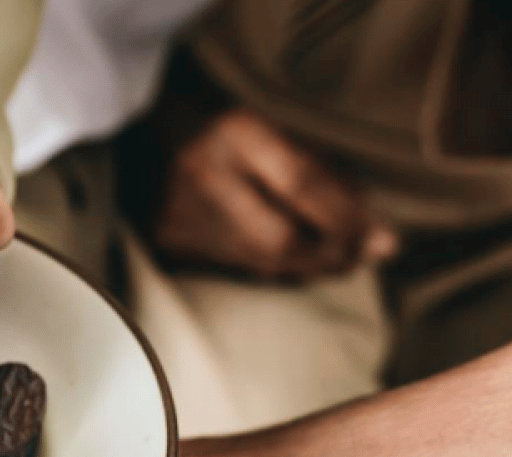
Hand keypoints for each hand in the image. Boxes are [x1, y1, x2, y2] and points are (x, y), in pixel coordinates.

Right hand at [151, 108, 397, 280]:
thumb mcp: (270, 121)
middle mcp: (202, 176)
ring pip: (259, 261)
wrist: (140, 129)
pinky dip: (271, 266)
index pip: (301, 183)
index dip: (347, 218)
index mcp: (233, 131)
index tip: (386, 239)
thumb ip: (314, 163)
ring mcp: (178, 214)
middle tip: (367, 255)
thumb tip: (369, 220)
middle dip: (331, 253)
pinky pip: (234, 265)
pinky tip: (294, 260)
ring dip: (308, 265)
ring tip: (341, 260)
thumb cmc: (222, 119)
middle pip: (280, 238)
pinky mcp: (167, 240)